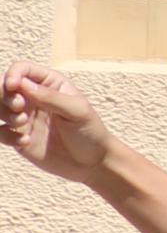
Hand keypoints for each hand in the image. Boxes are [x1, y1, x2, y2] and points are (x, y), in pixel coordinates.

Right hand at [0, 61, 109, 183]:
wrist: (91, 162)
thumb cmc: (90, 131)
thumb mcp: (77, 111)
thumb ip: (51, 97)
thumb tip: (22, 84)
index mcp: (49, 84)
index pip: (22, 69)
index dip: (13, 74)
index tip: (13, 86)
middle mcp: (32, 97)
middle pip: (3, 87)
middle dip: (4, 95)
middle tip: (19, 107)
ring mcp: (23, 117)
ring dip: (4, 113)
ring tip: (23, 123)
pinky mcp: (17, 136)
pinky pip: (0, 131)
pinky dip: (6, 135)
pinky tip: (27, 141)